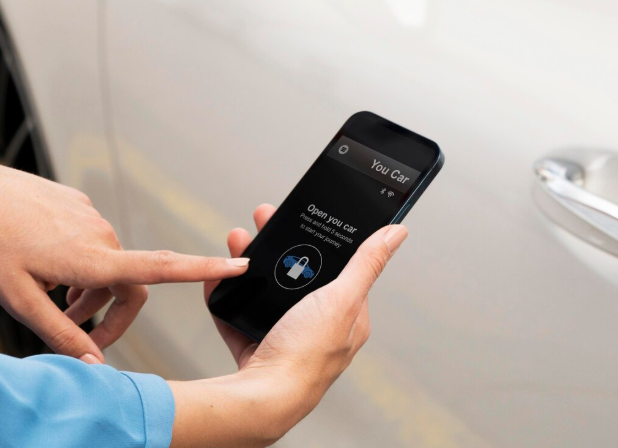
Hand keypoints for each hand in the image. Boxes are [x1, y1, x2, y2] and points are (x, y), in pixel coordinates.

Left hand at [0, 153, 249, 362]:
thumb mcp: (16, 300)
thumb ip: (60, 333)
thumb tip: (95, 362)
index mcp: (91, 259)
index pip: (161, 268)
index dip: (205, 269)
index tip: (239, 264)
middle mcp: (100, 234)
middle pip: (129, 281)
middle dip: (110, 311)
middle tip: (77, 332)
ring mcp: (89, 216)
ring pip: (108, 263)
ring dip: (90, 289)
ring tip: (50, 298)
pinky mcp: (77, 203)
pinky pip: (91, 240)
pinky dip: (79, 263)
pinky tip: (42, 264)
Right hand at [168, 205, 406, 447]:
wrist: (259, 399)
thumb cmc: (306, 355)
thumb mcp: (341, 299)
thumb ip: (366, 264)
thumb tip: (396, 233)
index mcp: (348, 318)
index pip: (340, 269)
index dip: (321, 241)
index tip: (302, 218)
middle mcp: (318, 329)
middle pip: (299, 275)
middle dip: (279, 245)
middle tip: (263, 220)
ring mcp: (286, 339)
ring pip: (267, 291)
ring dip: (250, 262)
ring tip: (238, 240)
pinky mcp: (256, 348)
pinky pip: (240, 314)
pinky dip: (229, 294)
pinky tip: (221, 276)